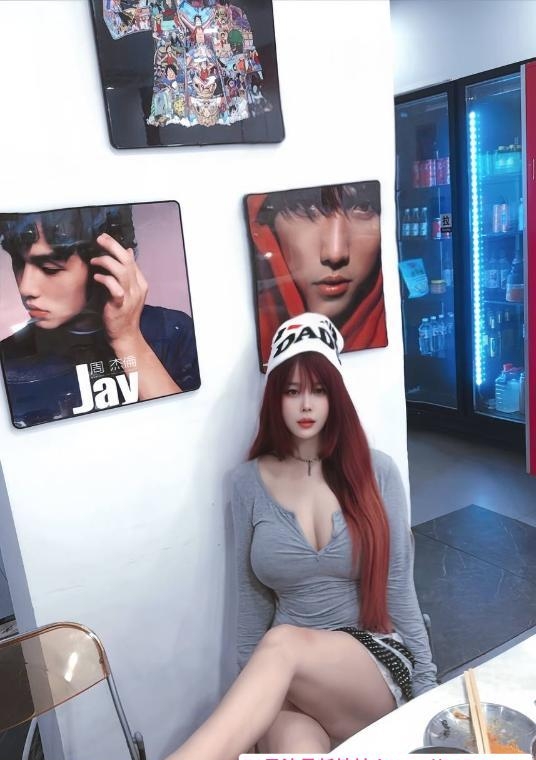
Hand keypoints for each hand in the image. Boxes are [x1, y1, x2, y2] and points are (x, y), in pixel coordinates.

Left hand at [91, 233, 147, 348]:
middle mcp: (137, 287)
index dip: (117, 247)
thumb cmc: (124, 312)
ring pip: (122, 271)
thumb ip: (128, 272)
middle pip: (127, 261)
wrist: (125, 334)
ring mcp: (130, 296)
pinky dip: (105, 279)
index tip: (104, 239)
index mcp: (140, 282)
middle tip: (100, 239)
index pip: (130, 259)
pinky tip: (96, 277)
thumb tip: (127, 251)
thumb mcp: (129, 289)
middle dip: (112, 247)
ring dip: (106, 262)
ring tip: (94, 260)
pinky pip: (114, 287)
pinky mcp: (120, 305)